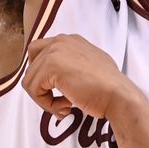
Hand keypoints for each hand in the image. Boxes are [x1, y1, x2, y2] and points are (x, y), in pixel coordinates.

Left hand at [22, 34, 140, 119]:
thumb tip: (56, 78)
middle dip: (40, 86)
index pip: (39, 54)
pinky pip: (33, 90)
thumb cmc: (107, 88)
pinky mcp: (50, 66)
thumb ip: (71, 65)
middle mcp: (60, 41)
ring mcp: (54, 51)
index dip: (44, 77)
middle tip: (57, 100)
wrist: (118, 95)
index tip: (60, 92)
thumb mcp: (88, 68)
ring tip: (65, 107)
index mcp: (69, 40)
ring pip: (30, 81)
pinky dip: (46, 104)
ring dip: (45, 100)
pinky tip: (66, 106)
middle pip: (31, 66)